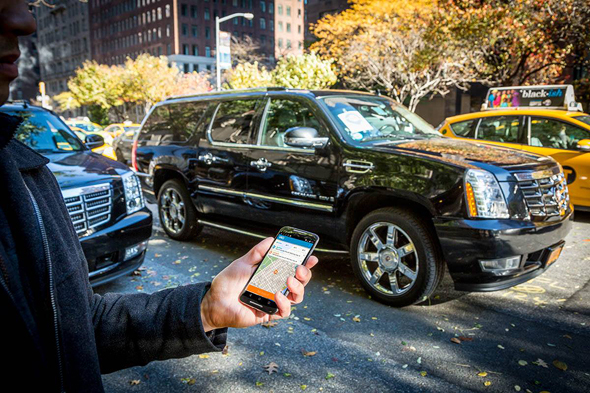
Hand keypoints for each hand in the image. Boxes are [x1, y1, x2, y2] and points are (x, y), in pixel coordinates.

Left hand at [200, 238, 317, 331]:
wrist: (214, 301)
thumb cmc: (228, 283)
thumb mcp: (243, 263)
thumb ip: (258, 252)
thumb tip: (271, 240)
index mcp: (272, 275)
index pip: (293, 269)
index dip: (305, 264)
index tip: (311, 257)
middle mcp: (276, 288)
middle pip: (299, 283)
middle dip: (305, 275)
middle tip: (300, 268)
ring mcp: (274, 301)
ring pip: (297, 297)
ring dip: (298, 288)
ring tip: (289, 280)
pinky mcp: (269, 314)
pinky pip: (285, 311)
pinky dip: (284, 303)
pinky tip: (277, 295)